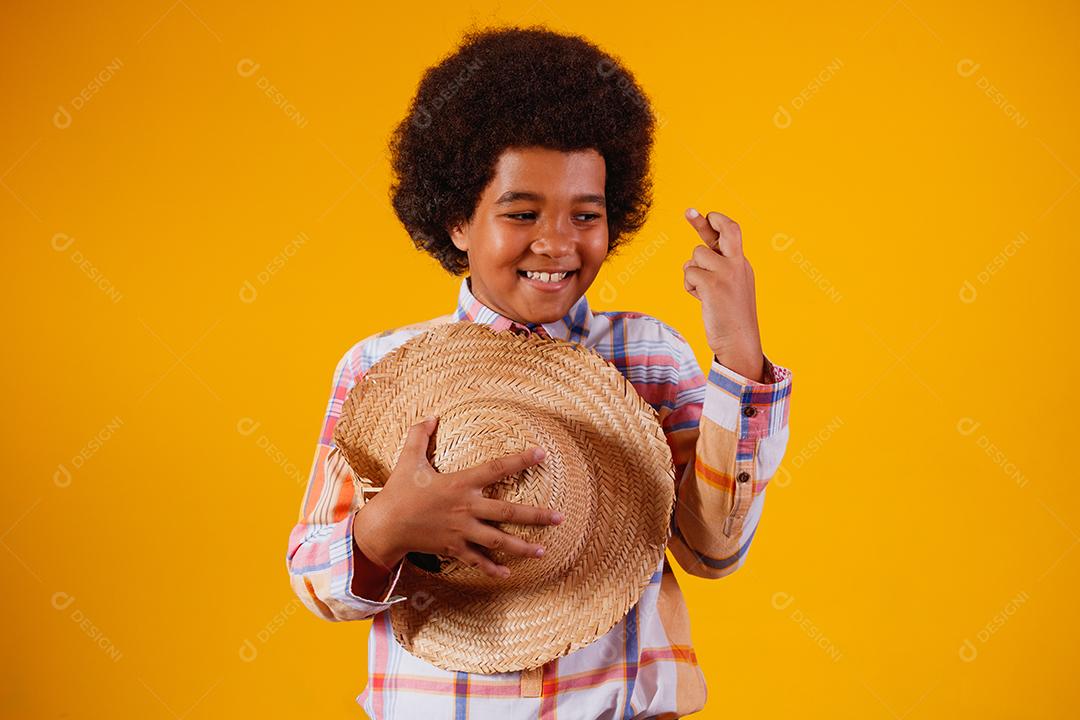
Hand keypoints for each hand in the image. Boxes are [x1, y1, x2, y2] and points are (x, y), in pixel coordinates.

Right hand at [352, 416, 563, 578]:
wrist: (385, 526)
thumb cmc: (398, 491)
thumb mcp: (408, 459)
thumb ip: (420, 435)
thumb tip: (431, 416)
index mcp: (460, 484)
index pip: (496, 468)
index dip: (520, 460)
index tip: (541, 454)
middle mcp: (466, 508)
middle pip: (508, 511)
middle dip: (536, 515)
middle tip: (559, 516)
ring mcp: (462, 531)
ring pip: (499, 540)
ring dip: (522, 546)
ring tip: (543, 549)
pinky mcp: (454, 549)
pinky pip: (477, 560)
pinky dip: (492, 568)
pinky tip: (508, 573)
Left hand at [682, 208, 765, 381]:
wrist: (739, 342)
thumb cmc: (730, 318)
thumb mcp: (728, 287)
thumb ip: (717, 268)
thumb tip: (698, 253)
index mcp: (742, 264)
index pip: (732, 233)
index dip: (715, 222)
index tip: (704, 214)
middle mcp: (738, 264)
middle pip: (726, 230)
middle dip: (705, 220)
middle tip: (689, 212)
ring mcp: (727, 272)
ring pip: (695, 256)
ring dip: (692, 272)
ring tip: (702, 292)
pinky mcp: (714, 284)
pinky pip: (689, 273)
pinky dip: (689, 286)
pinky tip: (700, 298)